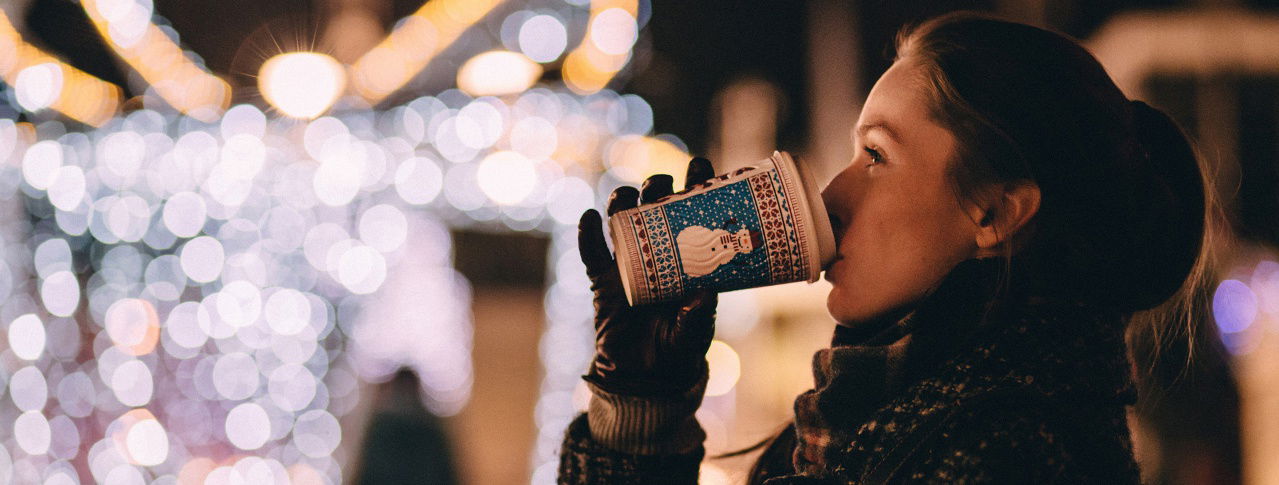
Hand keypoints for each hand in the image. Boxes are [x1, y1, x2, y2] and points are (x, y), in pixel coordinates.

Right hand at [577, 158, 719, 396]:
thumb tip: (704, 292)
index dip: (695, 187)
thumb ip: (698, 316)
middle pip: (655, 209)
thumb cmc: (677, 351)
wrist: (644, 379)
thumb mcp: (694, 334)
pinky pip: (592, 254)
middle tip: (662, 184)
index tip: (700, 166)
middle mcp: (657, 255)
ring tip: (627, 195)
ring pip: (622, 223)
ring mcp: (628, 266)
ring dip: (623, 203)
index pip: (693, 215)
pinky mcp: (603, 283)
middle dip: (657, 188)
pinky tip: (590, 218)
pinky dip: (588, 235)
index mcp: (687, 260)